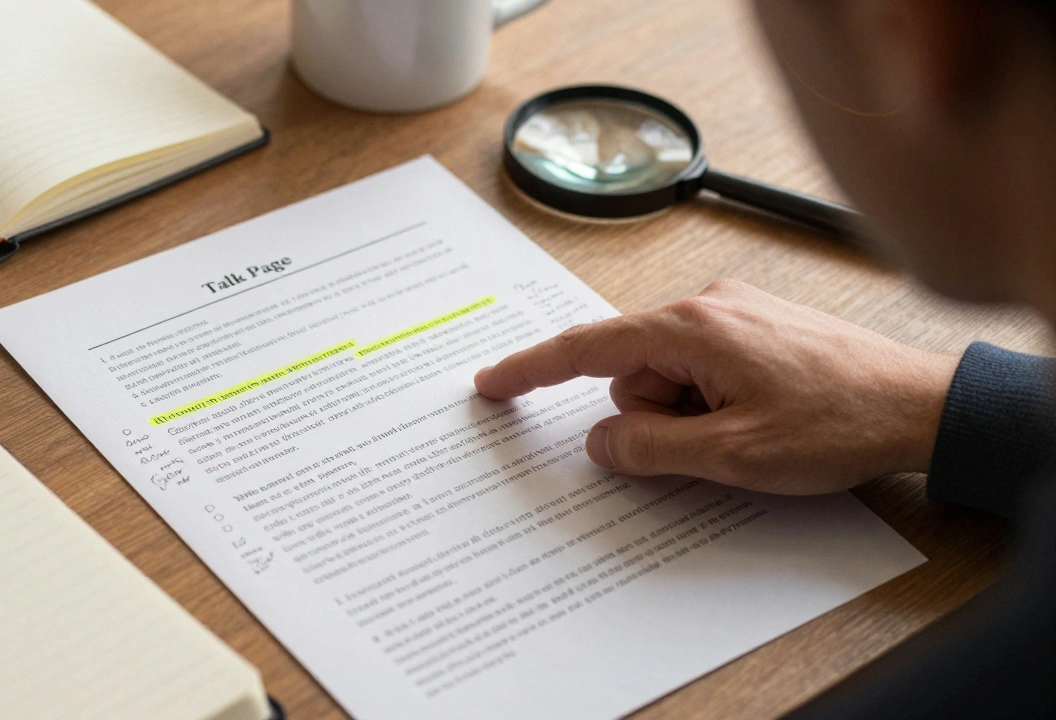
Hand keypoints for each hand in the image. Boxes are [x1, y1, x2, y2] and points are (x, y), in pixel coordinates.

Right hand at [474, 279, 959, 494]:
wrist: (921, 405)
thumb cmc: (837, 423)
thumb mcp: (730, 455)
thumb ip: (649, 448)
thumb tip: (600, 442)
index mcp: (689, 328)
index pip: (586, 348)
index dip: (532, 369)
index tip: (491, 382)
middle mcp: (706, 306)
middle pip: (631, 370)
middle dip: (652, 415)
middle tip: (711, 443)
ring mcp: (735, 312)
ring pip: (668, 373)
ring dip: (687, 412)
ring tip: (748, 431)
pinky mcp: (757, 326)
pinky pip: (702, 366)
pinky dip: (711, 399)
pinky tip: (759, 417)